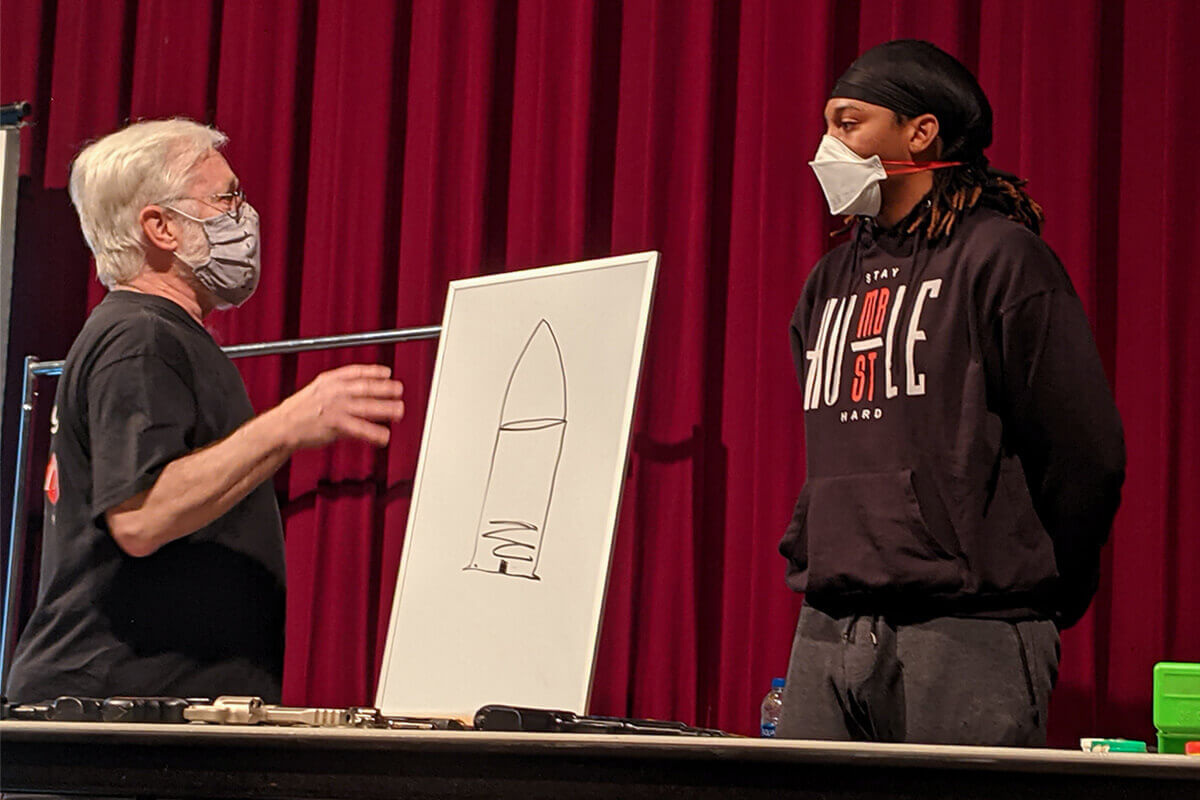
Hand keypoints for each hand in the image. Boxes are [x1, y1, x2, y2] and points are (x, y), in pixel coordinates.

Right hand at [272, 364, 404, 449]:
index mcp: (329, 380)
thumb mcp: (317, 390)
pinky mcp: (336, 425)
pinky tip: (384, 436)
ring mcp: (336, 408)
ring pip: (367, 407)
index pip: (356, 372)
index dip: (374, 371)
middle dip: (386, 388)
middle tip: (399, 390)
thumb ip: (338, 389)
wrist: (282, 426)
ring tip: (399, 411)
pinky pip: (360, 429)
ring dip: (386, 409)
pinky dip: (374, 433)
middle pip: (366, 387)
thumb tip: (359, 390)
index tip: (387, 373)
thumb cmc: (299, 410)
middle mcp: (335, 392)